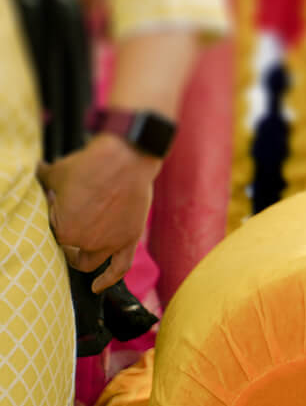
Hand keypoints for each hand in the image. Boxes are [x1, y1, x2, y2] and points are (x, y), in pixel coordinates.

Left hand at [37, 136, 160, 292]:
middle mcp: (85, 242)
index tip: (60, 199)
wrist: (128, 157)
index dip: (56, 214)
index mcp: (63, 230)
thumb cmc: (91, 164)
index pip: (53, 231)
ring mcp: (109, 243)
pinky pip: (119, 267)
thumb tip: (37, 170)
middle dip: (66, 237)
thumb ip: (44, 178)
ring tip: (78, 255)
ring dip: (81, 259)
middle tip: (70, 220)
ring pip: (90, 263)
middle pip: (70, 247)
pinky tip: (98, 287)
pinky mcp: (129, 239)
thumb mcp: (58, 171)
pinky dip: (109, 280)